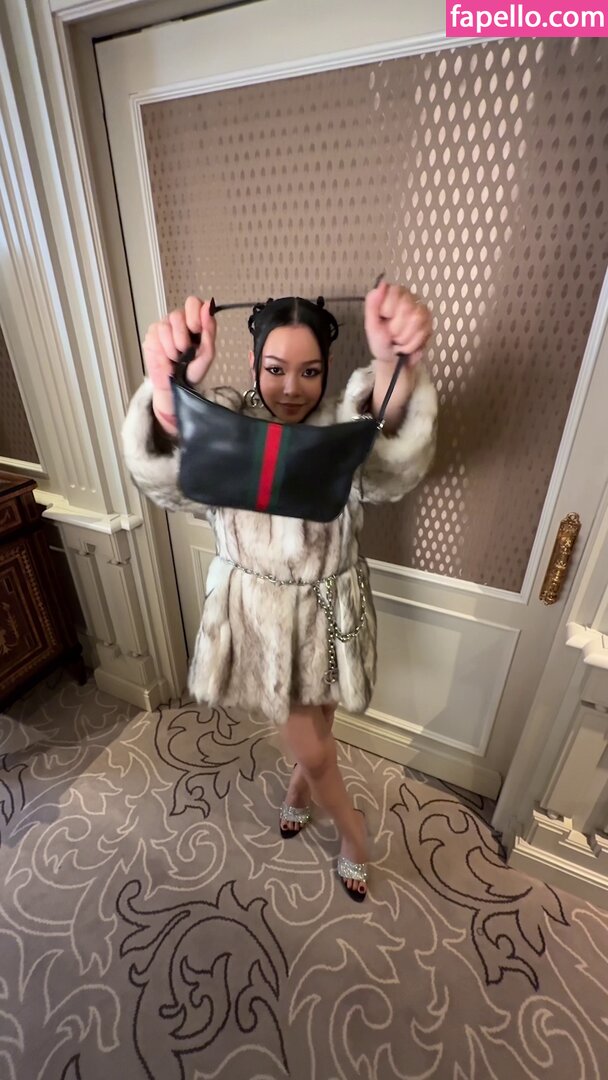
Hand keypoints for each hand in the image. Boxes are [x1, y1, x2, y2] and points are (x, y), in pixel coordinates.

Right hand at [143, 296, 216, 433]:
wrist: (175, 387)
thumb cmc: (191, 371)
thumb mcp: (207, 355)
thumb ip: (209, 331)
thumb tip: (209, 309)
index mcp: (195, 323)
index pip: (193, 303)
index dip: (194, 314)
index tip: (196, 329)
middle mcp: (179, 323)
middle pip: (178, 314)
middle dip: (182, 336)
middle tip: (185, 349)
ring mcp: (164, 327)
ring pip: (165, 326)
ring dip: (173, 346)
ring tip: (176, 357)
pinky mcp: (152, 336)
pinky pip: (156, 336)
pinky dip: (163, 350)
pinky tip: (166, 357)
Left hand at [364, 282, 431, 367]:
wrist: (392, 360)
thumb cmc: (380, 341)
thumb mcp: (371, 324)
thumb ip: (373, 304)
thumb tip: (382, 284)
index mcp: (392, 294)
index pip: (395, 292)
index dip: (388, 309)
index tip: (383, 318)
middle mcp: (408, 297)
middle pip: (406, 308)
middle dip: (395, 327)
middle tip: (391, 333)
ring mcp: (421, 309)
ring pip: (416, 319)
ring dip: (404, 336)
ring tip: (398, 339)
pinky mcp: (429, 322)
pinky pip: (423, 331)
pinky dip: (412, 343)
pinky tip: (407, 344)